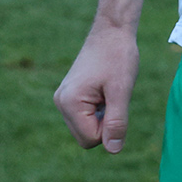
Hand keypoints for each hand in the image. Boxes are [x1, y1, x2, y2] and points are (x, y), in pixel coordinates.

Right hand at [53, 22, 139, 152]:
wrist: (112, 31)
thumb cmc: (118, 57)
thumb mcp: (122, 90)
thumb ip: (116, 122)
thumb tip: (113, 150)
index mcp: (69, 103)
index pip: (91, 139)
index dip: (110, 128)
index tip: (116, 101)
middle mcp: (60, 103)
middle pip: (86, 137)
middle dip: (105, 123)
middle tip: (113, 96)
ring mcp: (63, 99)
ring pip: (86, 127)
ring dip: (102, 115)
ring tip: (108, 91)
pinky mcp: (69, 95)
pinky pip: (85, 116)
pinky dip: (99, 109)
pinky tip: (104, 89)